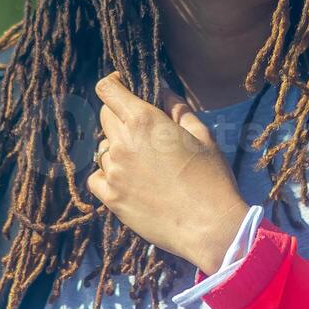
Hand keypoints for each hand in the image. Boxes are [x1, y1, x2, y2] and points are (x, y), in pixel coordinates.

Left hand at [86, 72, 250, 275]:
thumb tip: (162, 90)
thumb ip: (177, 108)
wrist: (210, 227)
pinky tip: (129, 179)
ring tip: (145, 161)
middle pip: (105, 116)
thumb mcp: (202, 135)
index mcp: (144, 121)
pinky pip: (97, 177)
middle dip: (119, 114)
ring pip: (103, 148)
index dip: (113, 82)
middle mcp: (122, 143)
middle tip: (143, 127)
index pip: (108, 89)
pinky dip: (108, 174)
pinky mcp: (111, 198)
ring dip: (117, 147)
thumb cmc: (211, 178)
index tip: (123, 84)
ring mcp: (114, 172)